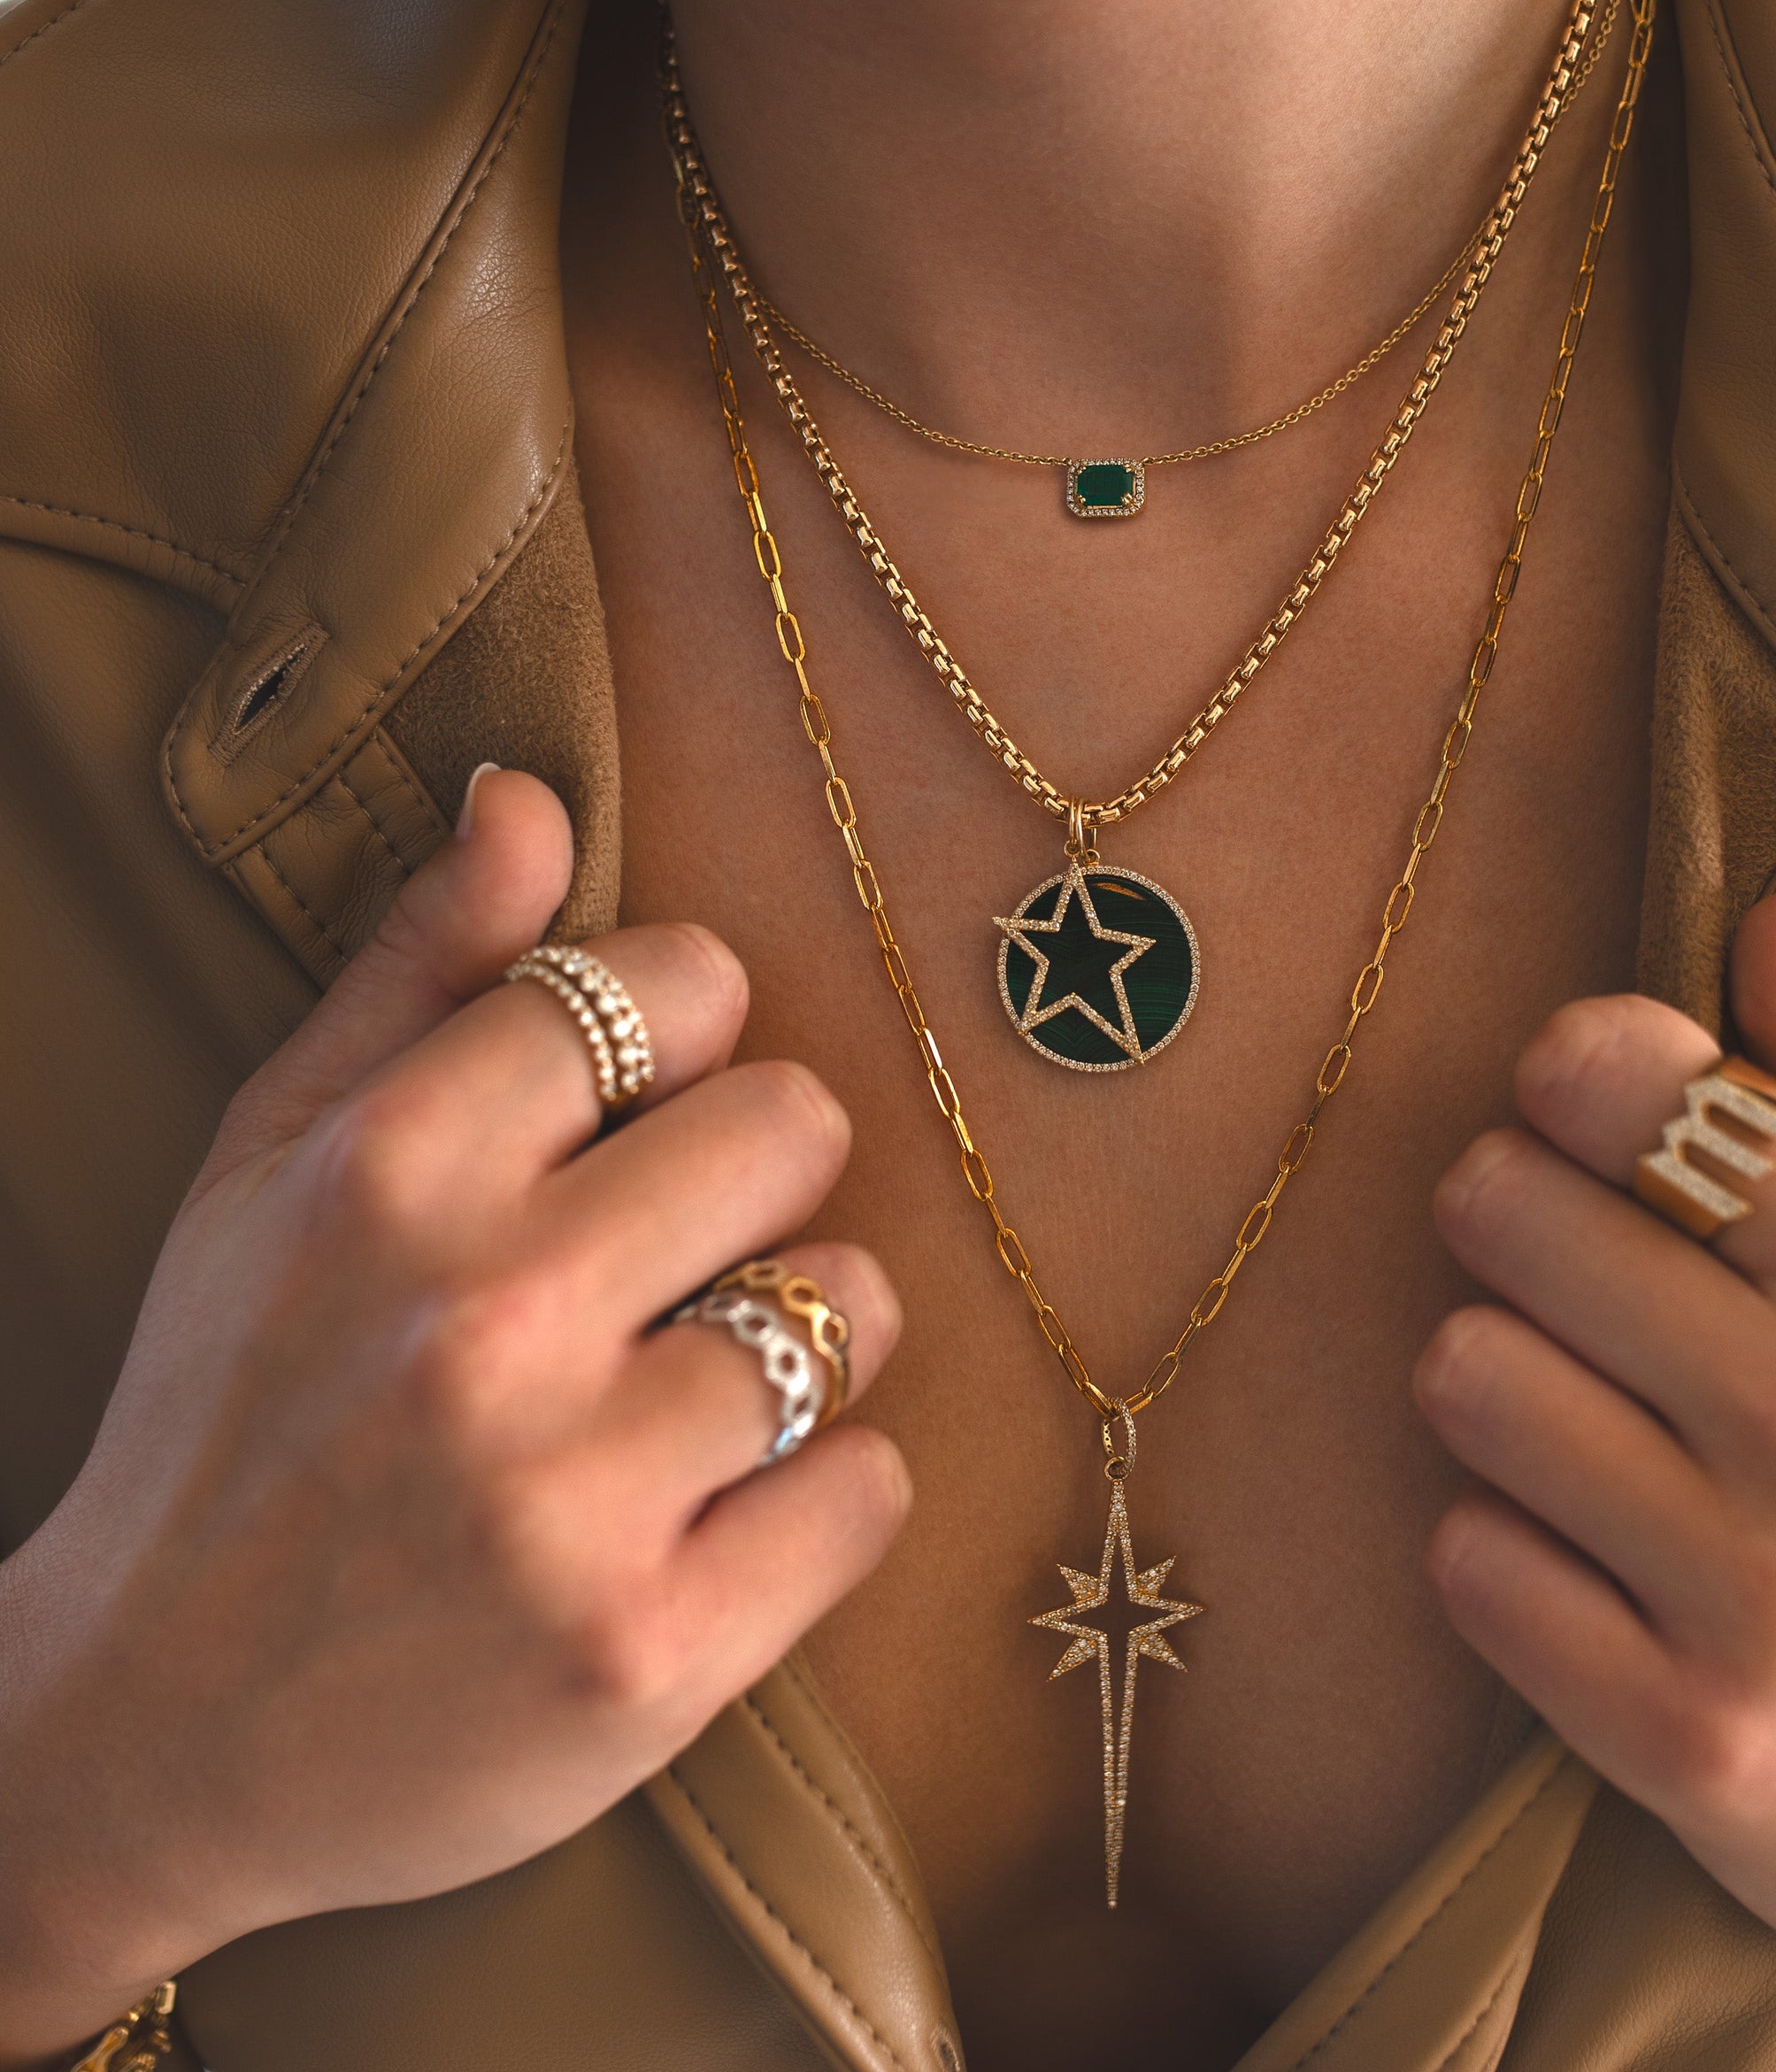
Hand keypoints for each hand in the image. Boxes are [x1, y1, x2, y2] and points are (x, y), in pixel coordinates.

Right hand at [0, 771, 910, 2061]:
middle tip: (684, 1253)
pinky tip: (725, 1510)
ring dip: (804, 1337)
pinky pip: (873, 1490)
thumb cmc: (230, 1416)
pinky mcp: (651, 1657)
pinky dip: (827, 1492)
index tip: (652, 1100)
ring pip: (855, 1306)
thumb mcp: (272, 1167)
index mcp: (387, 1170)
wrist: (140, 1743)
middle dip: (758, 1178)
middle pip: (797, 1126)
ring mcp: (571, 1502)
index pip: (676, 983)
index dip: (692, 1032)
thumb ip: (414, 969)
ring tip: (695, 1393)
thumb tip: (528, 794)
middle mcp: (481, 1322)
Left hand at [1415, 884, 1775, 2065]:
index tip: (1593, 1122)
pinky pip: (1468, 1567)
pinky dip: (1504, 1555)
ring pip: (1462, 1376)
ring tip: (1583, 1417)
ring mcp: (1750, 1590)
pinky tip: (1588, 1559)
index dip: (1571, 1081)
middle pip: (1497, 1207)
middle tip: (1570, 1270)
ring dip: (1496, 1384)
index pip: (1616, 1079)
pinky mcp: (1684, 1738)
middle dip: (1514, 1218)